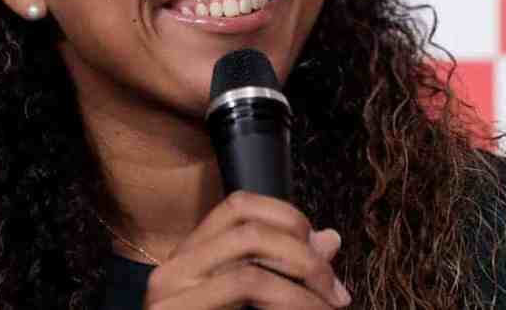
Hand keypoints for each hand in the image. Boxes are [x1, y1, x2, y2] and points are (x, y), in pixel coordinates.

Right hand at [143, 190, 350, 308]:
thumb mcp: (258, 307)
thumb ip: (289, 274)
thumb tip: (331, 238)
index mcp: (190, 259)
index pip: (239, 206)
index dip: (288, 218)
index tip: (322, 253)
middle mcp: (172, 269)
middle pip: (248, 227)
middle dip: (304, 255)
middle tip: (336, 293)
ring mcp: (169, 295)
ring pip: (249, 258)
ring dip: (302, 280)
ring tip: (328, 309)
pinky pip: (244, 285)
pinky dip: (291, 300)